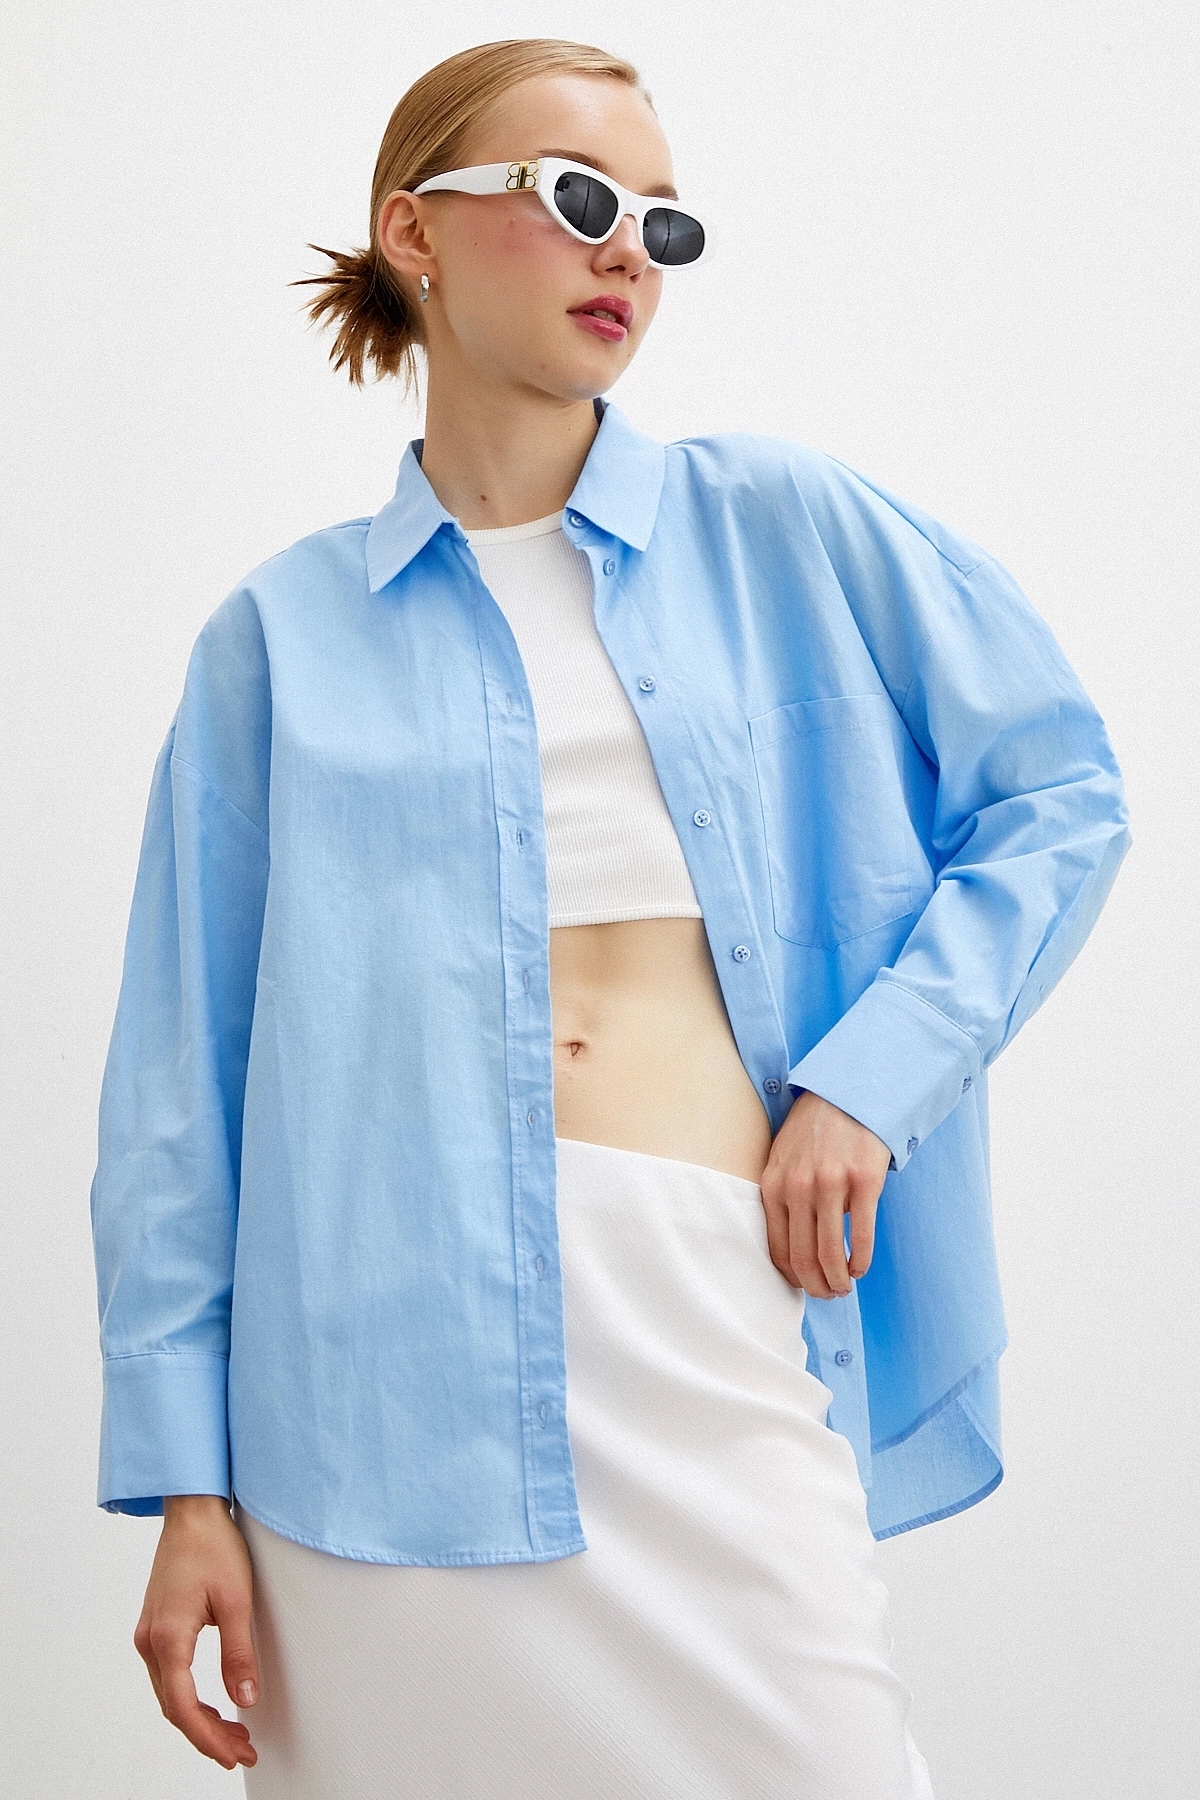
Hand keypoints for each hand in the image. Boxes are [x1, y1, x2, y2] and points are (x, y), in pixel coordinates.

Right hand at [133, 1494, 258, 1770]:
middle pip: (174, 1706)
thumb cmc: (213, 1546)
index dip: (208, 1738)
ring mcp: (148, 1634)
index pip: (183, 1707)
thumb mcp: (237, 1600)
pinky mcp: (155, 1627)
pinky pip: (168, 1676)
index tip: (235, 1753)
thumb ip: (239, 1654)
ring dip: (198, 1718)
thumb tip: (246, 1700)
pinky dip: (189, 1697)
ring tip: (233, 1734)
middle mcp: (149, 1641)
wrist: (192, 1511)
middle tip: (241, 1750)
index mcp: (168, 1638)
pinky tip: (213, 1705)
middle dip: (207, 1735)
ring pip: (169, 1693)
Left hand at [759, 1090, 891, 1296]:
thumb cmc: (815, 1132)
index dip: (793, 1278)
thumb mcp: (783, 1159)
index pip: (777, 1249)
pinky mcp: (864, 1182)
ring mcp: (832, 1184)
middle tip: (829, 1295)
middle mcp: (799, 1187)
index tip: (805, 1287)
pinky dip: (861, 1262)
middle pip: (804, 1258)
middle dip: (816, 1287)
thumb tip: (793, 1250)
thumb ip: (783, 1198)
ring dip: (839, 1281)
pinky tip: (860, 1268)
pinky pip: (861, 1236)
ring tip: (846, 1286)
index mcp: (774, 1185)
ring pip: (831, 1254)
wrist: (849, 1093)